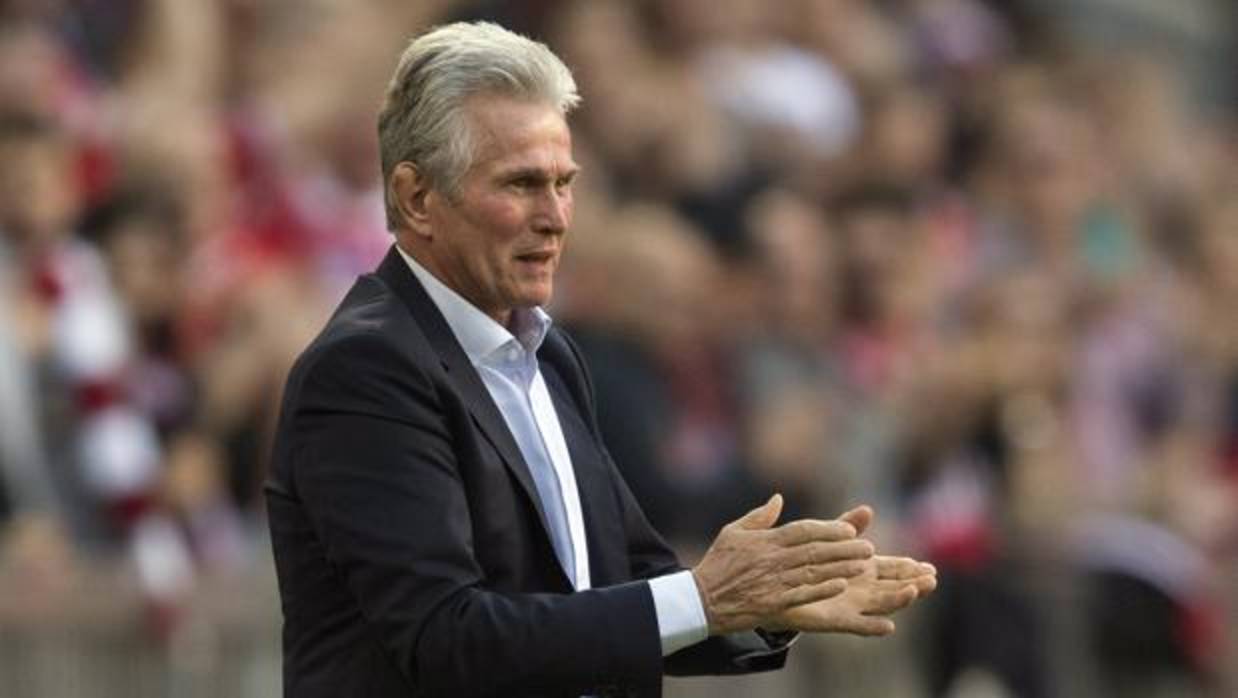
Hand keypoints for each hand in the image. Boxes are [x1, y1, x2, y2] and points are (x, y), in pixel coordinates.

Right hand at [691, 494, 874, 635]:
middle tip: (869, 548)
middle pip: (814, 551)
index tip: (850, 530)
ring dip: (840, 568)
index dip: (828, 530)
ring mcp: (774, 582)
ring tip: (863, 565)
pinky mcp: (773, 603)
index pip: (803, 531)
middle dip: (844, 549)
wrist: (702, 599)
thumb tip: (778, 499)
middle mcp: (773, 560)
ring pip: (813, 572)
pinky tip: (841, 585)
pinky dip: (821, 590)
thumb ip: (759, 516)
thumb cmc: (718, 564)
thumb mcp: (733, 532)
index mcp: (766, 541)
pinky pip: (802, 595)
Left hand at [765, 506, 936, 635]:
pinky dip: (873, 627)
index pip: (894, 568)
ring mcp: (853, 605)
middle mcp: (863, 588)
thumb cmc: (804, 560)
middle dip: (914, 583)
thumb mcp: (825, 538)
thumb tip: (868, 509)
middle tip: (931, 579)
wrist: (776, 586)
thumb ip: (847, 526)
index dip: (911, 568)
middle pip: (895, 586)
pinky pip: (857, 626)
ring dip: (900, 600)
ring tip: (913, 592)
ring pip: (882, 604)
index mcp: (864, 567)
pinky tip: (888, 627)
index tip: (929, 567)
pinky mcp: (836, 620)